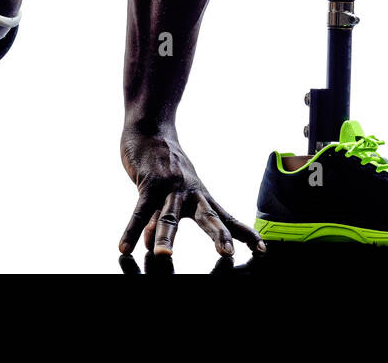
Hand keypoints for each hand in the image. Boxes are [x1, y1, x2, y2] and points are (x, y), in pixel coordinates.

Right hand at [119, 127, 264, 257]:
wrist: (150, 130)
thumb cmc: (163, 166)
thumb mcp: (168, 195)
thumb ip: (161, 222)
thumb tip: (150, 245)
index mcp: (200, 195)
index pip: (226, 216)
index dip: (243, 233)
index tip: (261, 249)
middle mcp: (190, 191)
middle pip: (207, 215)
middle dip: (218, 234)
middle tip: (227, 252)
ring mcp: (169, 186)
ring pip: (169, 214)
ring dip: (166, 235)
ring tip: (164, 256)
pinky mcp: (148, 182)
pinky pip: (139, 209)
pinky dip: (132, 229)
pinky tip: (125, 247)